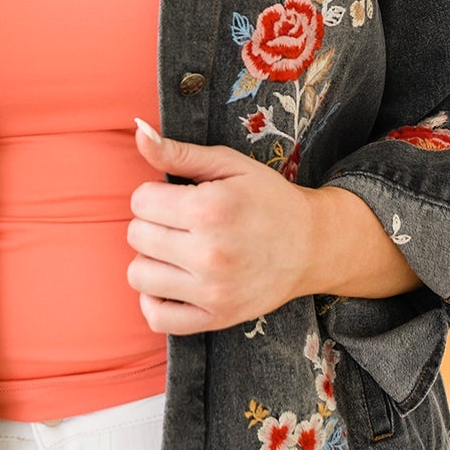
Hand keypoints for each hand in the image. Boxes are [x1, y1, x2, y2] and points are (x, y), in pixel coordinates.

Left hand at [127, 116, 321, 333]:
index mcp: (210, 209)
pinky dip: (154, 300)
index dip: (154, 194)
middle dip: (152, 223)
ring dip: (151, 259)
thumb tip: (137, 131)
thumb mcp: (229, 164)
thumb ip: (178, 151)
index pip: (140, 200)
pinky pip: (157, 317)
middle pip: (136, 235)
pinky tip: (171, 282)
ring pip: (138, 275)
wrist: (313, 245)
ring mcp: (212, 291)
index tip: (177, 197)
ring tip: (176, 250)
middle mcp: (209, 253)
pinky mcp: (215, 317)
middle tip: (180, 222)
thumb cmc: (268, 199)